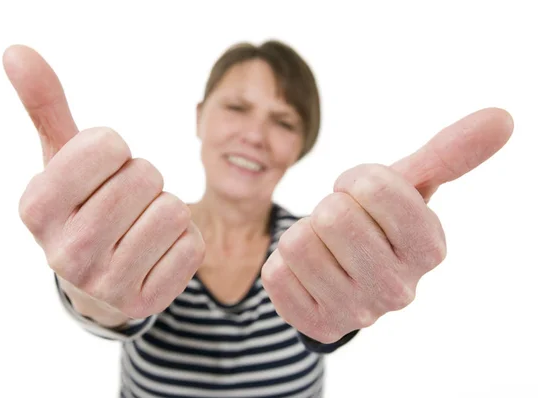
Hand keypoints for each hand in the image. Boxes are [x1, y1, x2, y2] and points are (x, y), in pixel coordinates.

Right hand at [4, 45, 204, 319]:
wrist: (97, 277)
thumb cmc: (82, 204)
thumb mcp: (61, 157)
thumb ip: (46, 106)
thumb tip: (17, 51)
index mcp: (36, 209)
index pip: (106, 145)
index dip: (114, 149)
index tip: (102, 168)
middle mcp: (64, 253)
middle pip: (145, 176)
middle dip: (144, 178)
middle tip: (126, 199)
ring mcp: (106, 283)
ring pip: (174, 210)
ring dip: (166, 206)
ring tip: (141, 223)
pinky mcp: (146, 301)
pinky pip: (193, 245)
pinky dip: (184, 239)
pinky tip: (157, 250)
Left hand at [261, 108, 513, 342]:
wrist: (346, 273)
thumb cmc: (378, 221)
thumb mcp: (409, 185)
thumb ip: (449, 154)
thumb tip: (502, 117)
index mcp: (430, 249)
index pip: (373, 187)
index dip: (357, 180)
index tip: (362, 196)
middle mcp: (401, 290)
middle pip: (333, 216)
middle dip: (329, 208)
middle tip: (342, 226)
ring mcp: (358, 314)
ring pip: (297, 243)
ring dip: (305, 234)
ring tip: (327, 249)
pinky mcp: (318, 326)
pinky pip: (275, 273)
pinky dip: (284, 265)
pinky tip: (309, 275)